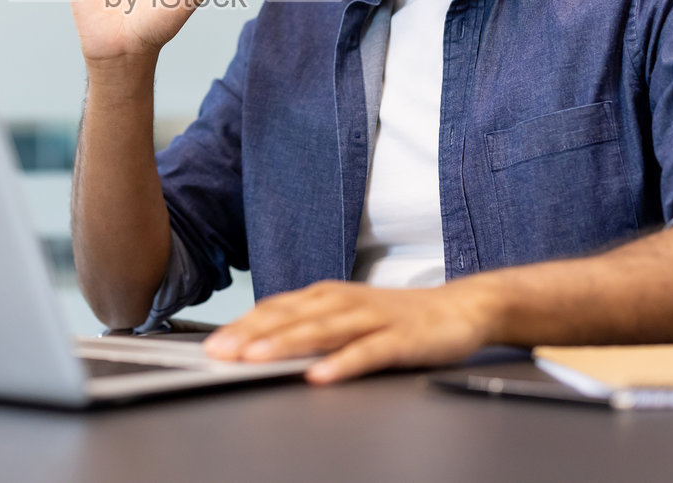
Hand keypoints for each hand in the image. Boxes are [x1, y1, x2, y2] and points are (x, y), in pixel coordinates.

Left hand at [202, 279, 501, 383]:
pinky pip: (367, 352)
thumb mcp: (347, 317)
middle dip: (251, 335)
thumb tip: (261, 345)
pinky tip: (321, 375)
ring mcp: (372, 318)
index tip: (211, 345)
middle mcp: (344, 302)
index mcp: (326, 296)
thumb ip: (309, 328)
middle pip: (291, 317)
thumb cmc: (398, 317)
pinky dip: (342, 363)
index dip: (242, 325)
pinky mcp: (400, 338)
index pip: (276, 308)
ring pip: (323, 330)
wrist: (461, 308)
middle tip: (219, 352)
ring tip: (256, 358)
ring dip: (287, 344)